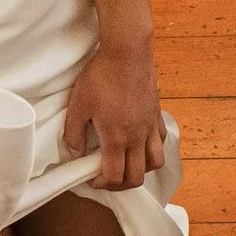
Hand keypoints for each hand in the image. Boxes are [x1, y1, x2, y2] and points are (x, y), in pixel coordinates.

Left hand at [63, 42, 166, 191]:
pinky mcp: (157, 114)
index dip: (102, 184)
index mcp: (116, 137)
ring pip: (155, 163)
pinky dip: (154, 150)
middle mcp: (137, 137)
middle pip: (136, 177)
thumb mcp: (78, 104)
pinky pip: (162, 141)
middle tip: (107, 178)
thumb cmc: (101, 76)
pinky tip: (142, 144)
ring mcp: (150, 126)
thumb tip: (75, 151)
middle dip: (120, 184)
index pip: (114, 176)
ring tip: (128, 164)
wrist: (127, 52)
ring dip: (142, 170)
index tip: (92, 179)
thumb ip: (73, 133)